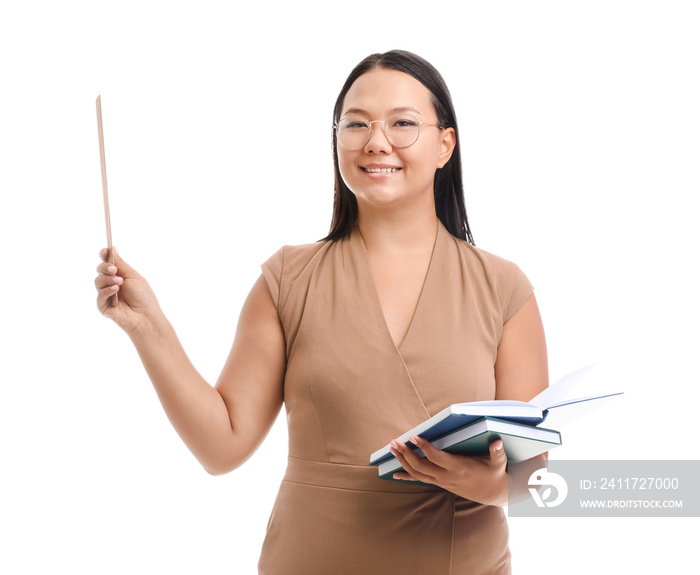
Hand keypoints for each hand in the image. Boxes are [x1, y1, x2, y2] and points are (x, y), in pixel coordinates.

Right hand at [95, 248, 163, 334]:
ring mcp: (106, 295)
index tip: (104, 251)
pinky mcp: (103, 306)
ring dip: (108, 280)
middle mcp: (112, 284)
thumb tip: (111, 249)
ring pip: (98, 281)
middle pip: (100, 270)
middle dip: (105, 268)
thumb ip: (120, 264)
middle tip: (114, 270)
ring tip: (120, 283)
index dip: (104, 256)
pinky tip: (116, 290)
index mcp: (120, 276)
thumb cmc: (143, 296)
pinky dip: (107, 291)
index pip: (108, 263)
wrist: (145, 316)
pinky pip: (99, 295)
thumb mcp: (132, 276)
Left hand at [389, 435, 508, 505]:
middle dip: (406, 454)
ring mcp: (442, 481)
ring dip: (403, 461)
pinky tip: (395, 474)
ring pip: (418, 473)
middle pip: (421, 466)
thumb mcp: (498, 463)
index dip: (424, 448)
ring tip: (392, 449)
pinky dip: (407, 476)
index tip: (414, 437)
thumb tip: (497, 441)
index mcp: (459, 467)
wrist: (493, 493)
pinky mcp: (440, 483)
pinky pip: (420, 480)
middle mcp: (447, 476)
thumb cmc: (494, 473)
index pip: (437, 458)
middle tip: (395, 442)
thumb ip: (497, 452)